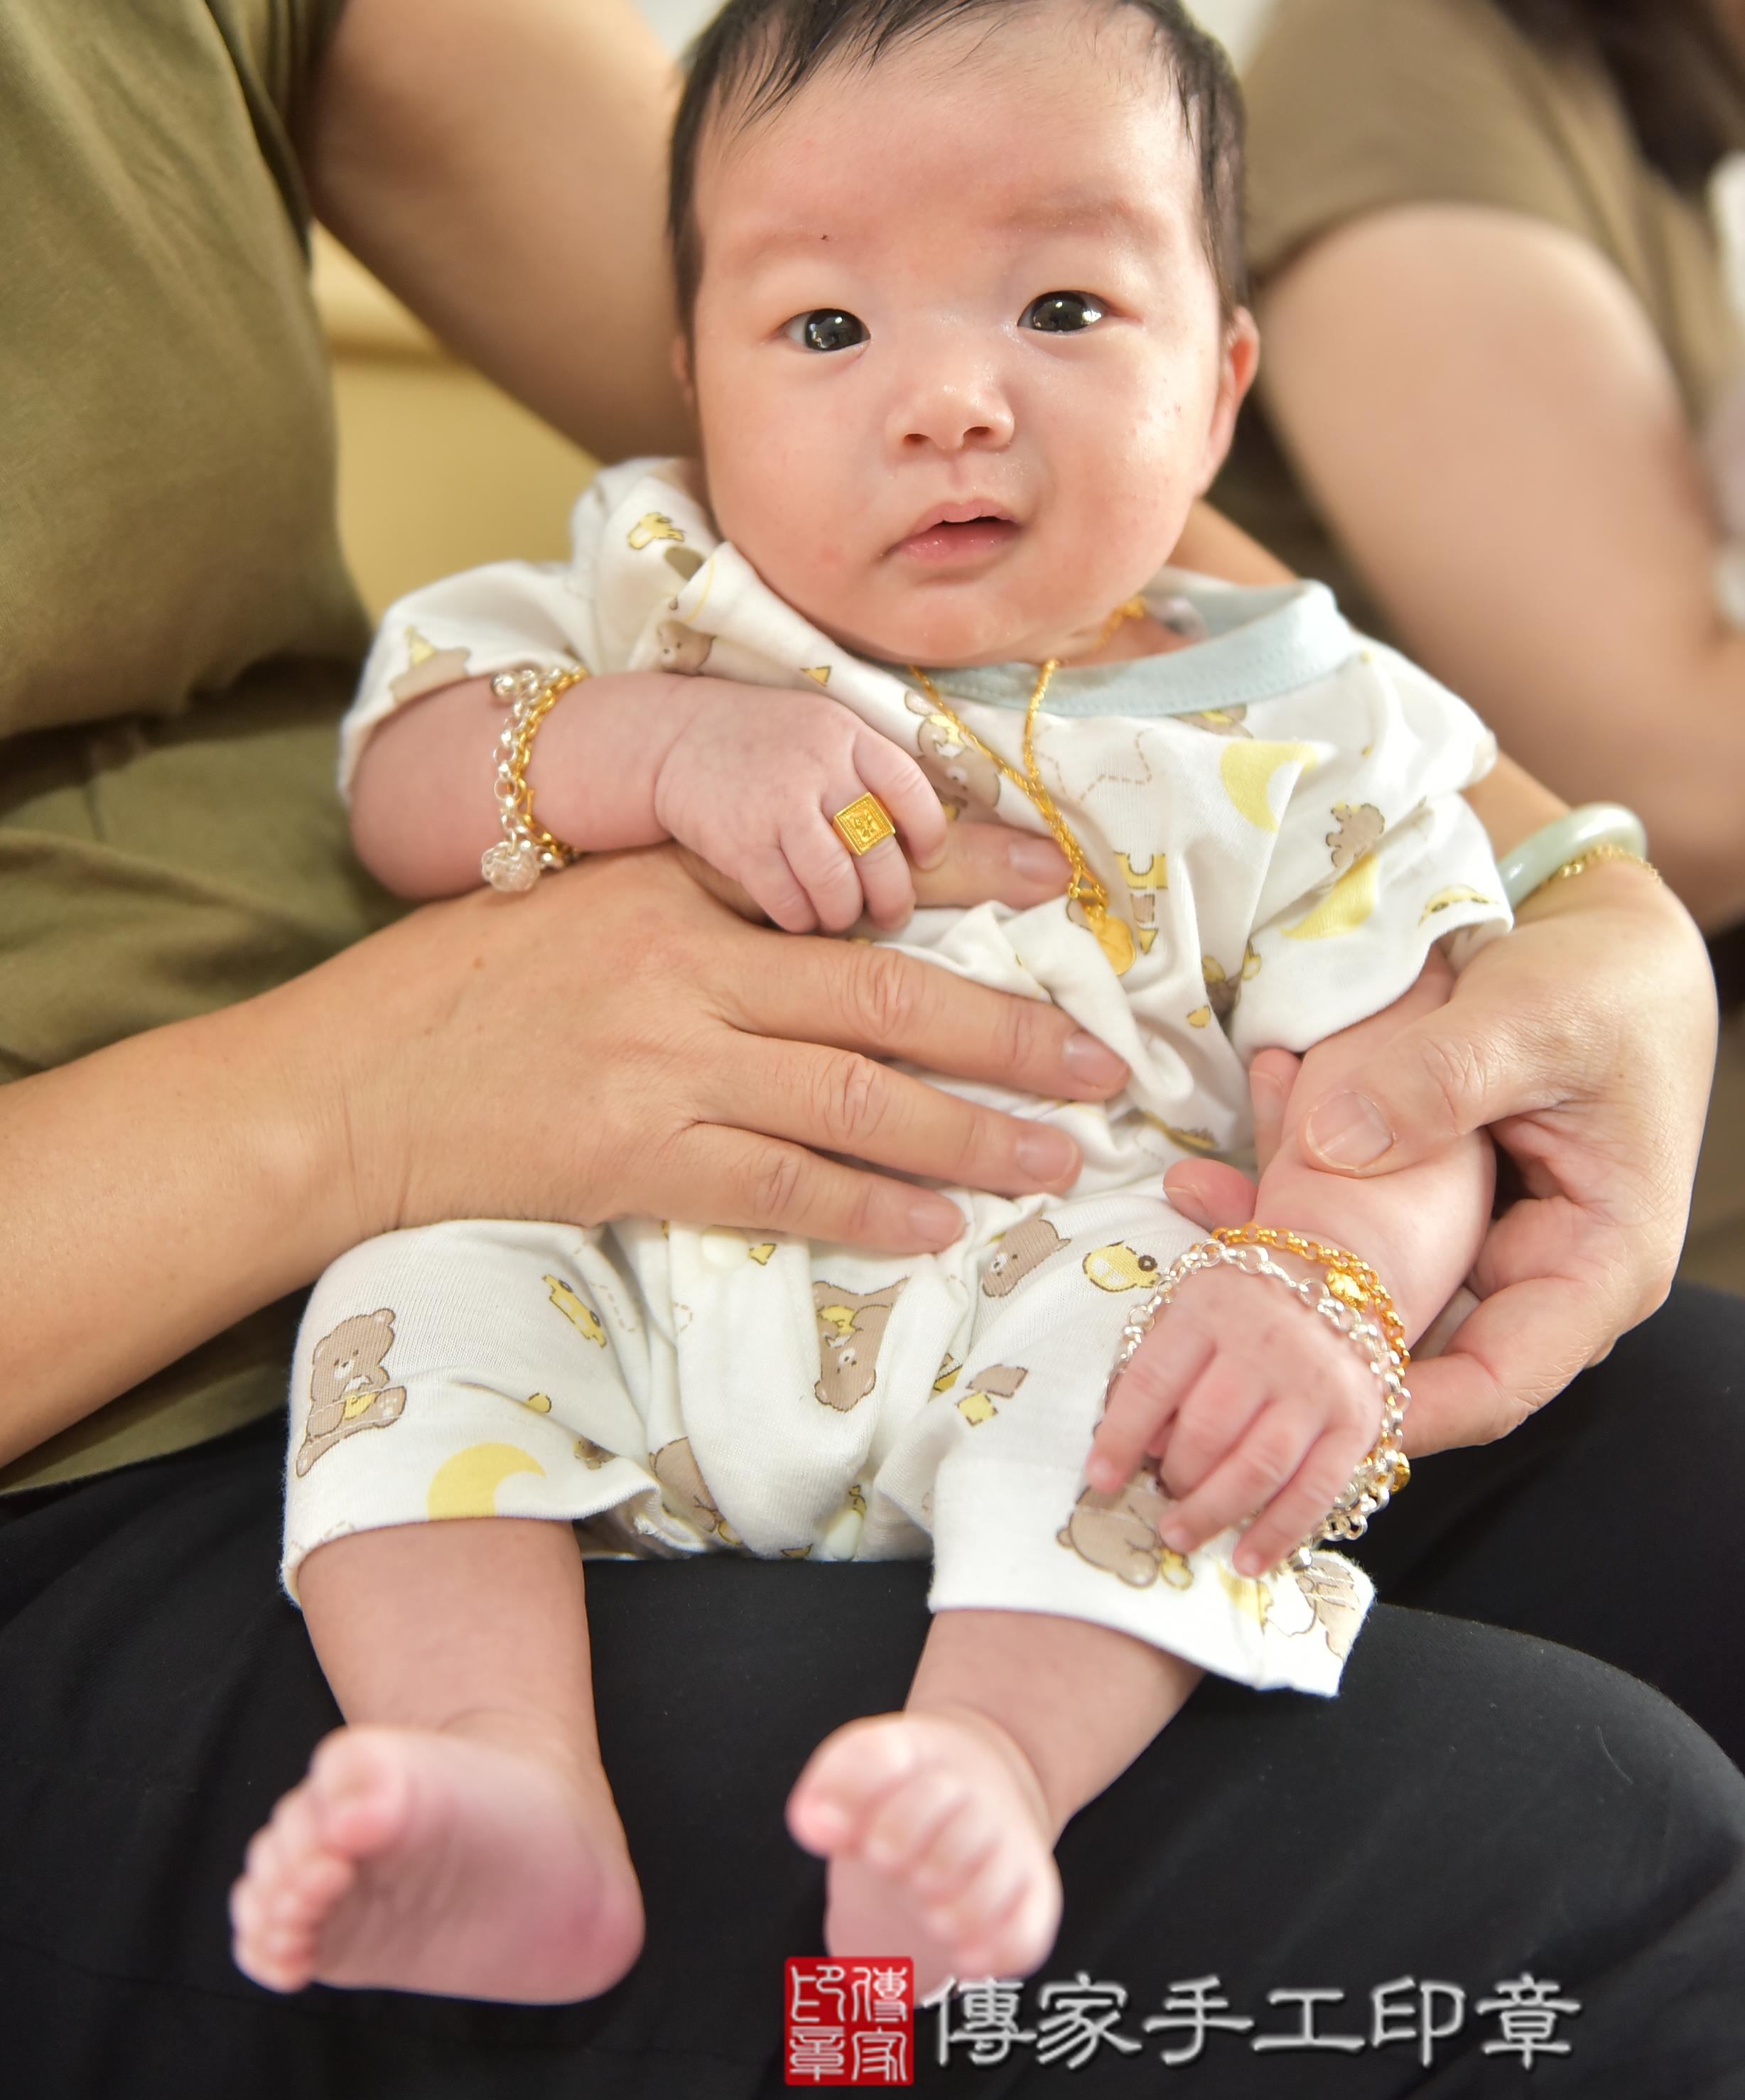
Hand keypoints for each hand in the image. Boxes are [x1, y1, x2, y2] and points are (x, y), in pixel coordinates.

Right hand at [330, 842, 1124, 1257]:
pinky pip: (783, 1184)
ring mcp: (663, 1064)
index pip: (850, 874)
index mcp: (675, 885)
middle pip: (888, 995)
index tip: (1061, 886)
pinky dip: (871, 1206)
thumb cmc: (454, 993)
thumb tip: (828, 933)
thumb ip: (698, 907)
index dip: (970, 878)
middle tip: (1100, 1060)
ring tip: (1056, 1155)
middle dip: (1011, 1029)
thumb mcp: (579, 905)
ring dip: (971, 1131)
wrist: (341, 1088)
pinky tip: (937, 1225)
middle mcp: (685, 965)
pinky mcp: (635, 1158)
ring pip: (858, 1097)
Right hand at [652, 685, 946, 931]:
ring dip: (846, 912)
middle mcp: (816, 769)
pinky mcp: (740, 844)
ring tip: (843, 916)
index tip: (928, 860)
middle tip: (893, 912)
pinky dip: (801, 919)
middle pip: (878, 850)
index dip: (928, 834)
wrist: (674, 737)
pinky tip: (801, 917)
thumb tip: (923, 837)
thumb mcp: (822, 728)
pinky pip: (787, 901)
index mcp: (846, 735)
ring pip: (836, 884)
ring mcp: (776, 807)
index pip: (910, 790)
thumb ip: (868, 768)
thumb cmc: (763, 740)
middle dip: (893, 895)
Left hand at [1087, 1263, 1382, 1572]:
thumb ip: (1161, 1367)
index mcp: (1210, 1309)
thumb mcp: (1190, 1310)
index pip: (1154, 1381)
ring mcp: (1315, 1387)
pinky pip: (1314, 1489)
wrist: (1337, 1282)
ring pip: (1258, 1466)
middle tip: (1162, 1497)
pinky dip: (1278, 1533)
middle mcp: (1267, 1345)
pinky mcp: (1354, 1423)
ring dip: (1214, 1512)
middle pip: (1208, 1429)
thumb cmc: (1242, 1308)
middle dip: (1176, 1477)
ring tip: (1181, 1535)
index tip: (1098, 1478)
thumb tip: (1146, 1447)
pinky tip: (1248, 1560)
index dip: (1121, 1435)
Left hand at [1161, 864, 1716, 1454]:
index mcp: (1600, 1266)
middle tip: (1214, 1307)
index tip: (1301, 1404)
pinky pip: (1361, 1224)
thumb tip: (1330, 1147)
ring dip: (1289, 1252)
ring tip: (1198, 1201)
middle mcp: (1542, 1274)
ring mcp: (1487, 1243)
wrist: (1609, 940)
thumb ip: (1440, 1080)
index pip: (1497, 1386)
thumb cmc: (1604, 985)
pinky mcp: (1442, 1206)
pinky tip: (1224, 1164)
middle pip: (1420, 1346)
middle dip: (1315, 1330)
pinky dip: (1297, 1191)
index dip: (1397, 1410)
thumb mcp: (1531, 1019)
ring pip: (1377, 1284)